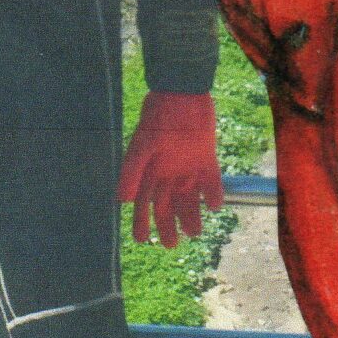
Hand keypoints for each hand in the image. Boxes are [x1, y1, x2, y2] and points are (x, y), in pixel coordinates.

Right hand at [119, 90, 221, 247]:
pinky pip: (212, 182)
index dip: (142, 222)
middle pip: (167, 205)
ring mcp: (188, 166)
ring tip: (194, 232)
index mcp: (150, 170)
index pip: (144, 202)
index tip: (142, 240)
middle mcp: (168, 172)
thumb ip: (132, 171)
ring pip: (190, 199)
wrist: (183, 93)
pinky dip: (214, 194)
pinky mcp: (207, 159)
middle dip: (168, 226)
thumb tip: (122, 200)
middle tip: (172, 245)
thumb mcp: (142, 144)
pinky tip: (215, 206)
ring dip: (191, 215)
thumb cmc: (158, 117)